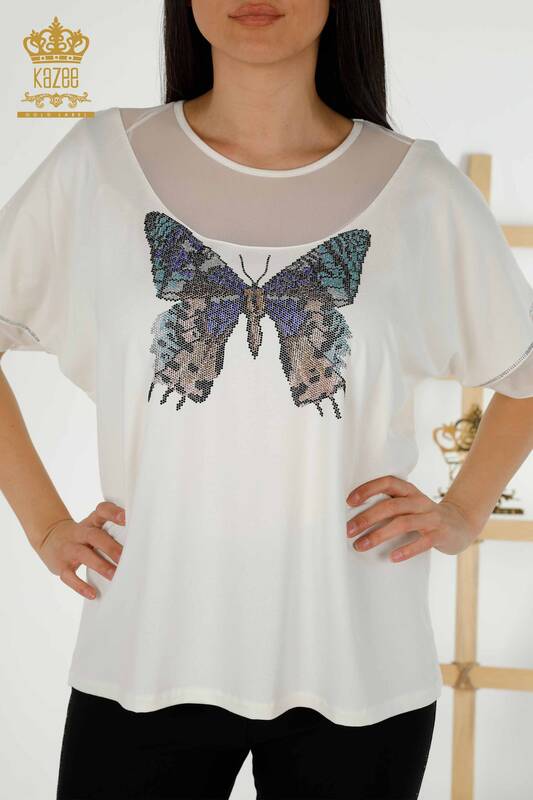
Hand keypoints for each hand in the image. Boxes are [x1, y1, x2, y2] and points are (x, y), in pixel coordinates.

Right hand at [36, 501, 125, 598]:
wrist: (50, 537)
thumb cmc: (82, 534)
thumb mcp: (93, 526)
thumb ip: (112, 531)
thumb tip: (140, 545)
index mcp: (91, 522)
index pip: (101, 511)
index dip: (113, 513)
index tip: (126, 517)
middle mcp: (80, 533)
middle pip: (95, 536)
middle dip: (111, 547)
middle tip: (126, 557)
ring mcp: (69, 549)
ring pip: (84, 555)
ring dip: (100, 565)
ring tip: (115, 575)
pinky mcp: (61, 566)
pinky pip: (69, 576)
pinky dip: (81, 586)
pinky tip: (93, 593)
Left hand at [346, 475, 483, 561]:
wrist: (461, 524)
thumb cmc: (424, 515)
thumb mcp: (408, 505)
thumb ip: (389, 506)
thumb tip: (354, 518)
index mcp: (409, 491)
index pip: (387, 482)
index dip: (368, 489)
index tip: (349, 501)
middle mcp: (419, 501)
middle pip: (391, 506)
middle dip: (367, 518)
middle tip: (348, 530)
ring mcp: (431, 517)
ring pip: (403, 523)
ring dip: (378, 535)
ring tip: (361, 546)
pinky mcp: (441, 534)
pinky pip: (422, 542)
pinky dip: (406, 550)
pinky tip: (392, 558)